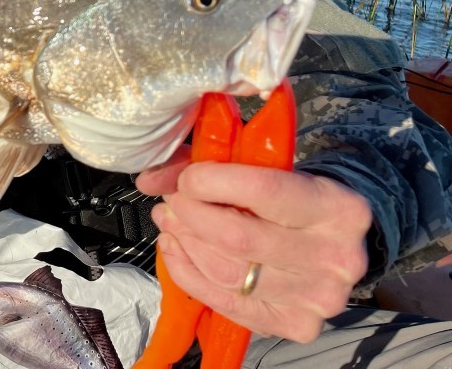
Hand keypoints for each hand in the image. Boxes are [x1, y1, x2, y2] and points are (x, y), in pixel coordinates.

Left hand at [136, 150, 372, 342]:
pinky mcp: (297, 324)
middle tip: (169, 202)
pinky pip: (227, 303)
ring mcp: (318, 298)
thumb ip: (208, 163)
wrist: (335, 238)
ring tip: (169, 224)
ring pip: (228, 274)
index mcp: (338, 207)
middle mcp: (336, 257)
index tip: (185, 179)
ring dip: (185, 245)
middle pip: (238, 238)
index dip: (210, 182)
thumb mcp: (264, 167)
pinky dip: (190, 275)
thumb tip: (150, 178)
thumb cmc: (292, 194)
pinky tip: (177, 251)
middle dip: (190, 216)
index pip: (261, 191)